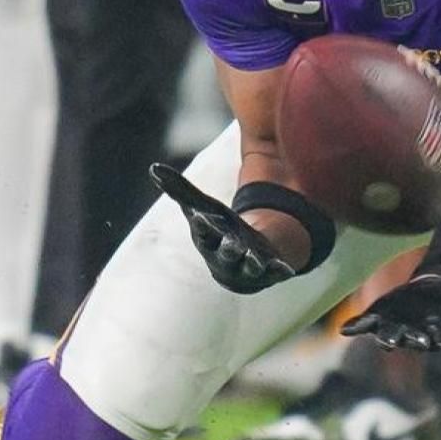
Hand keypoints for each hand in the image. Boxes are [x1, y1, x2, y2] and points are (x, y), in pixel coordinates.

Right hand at [150, 163, 296, 294]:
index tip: (200, 218)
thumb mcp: (204, 208)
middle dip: (229, 249)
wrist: (244, 257)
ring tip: (255, 258)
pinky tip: (287, 269)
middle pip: (226, 253)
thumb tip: (153, 167)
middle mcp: (227, 258)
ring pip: (250, 266)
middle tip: (232, 243)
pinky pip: (275, 272)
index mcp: (210, 242)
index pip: (203, 234)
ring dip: (252, 263)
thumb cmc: (219, 230)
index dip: (202, 227)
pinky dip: (280, 271)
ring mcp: (249, 266)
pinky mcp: (271, 270)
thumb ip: (181, 191)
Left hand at [340, 275, 440, 351]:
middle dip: (415, 340)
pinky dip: (357, 326)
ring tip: (384, 342)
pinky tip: (347, 329)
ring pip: (390, 335)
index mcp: (439, 333)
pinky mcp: (379, 316)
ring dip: (387, 337)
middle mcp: (416, 333)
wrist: (429, 296)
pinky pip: (366, 323)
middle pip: (415, 339)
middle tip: (417, 342)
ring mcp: (396, 326)